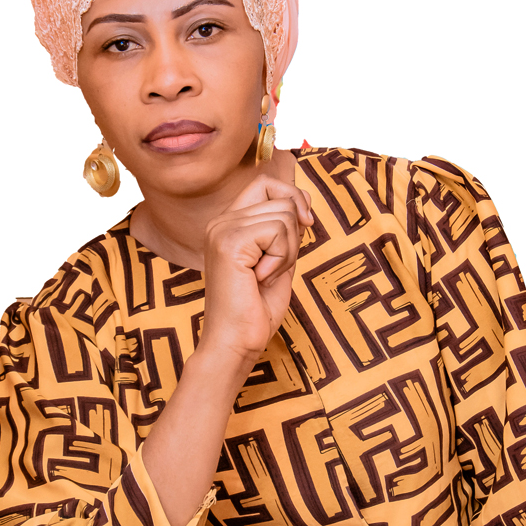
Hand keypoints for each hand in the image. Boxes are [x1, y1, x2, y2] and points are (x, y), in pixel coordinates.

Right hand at [200, 174, 312, 363]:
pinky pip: (278, 231)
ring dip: (288, 251)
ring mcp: (222, 229)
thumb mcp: (279, 260)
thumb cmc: (256, 310)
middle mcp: (220, 221)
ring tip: (266, 276)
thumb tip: (303, 203)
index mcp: (228, 224)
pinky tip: (261, 278)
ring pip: (284, 214)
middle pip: (281, 196)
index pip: (266, 182)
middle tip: (275, 268)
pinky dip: (281, 258)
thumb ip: (286, 231)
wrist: (236, 343)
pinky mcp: (229, 242)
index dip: (293, 197)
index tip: (305, 225)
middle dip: (294, 235)